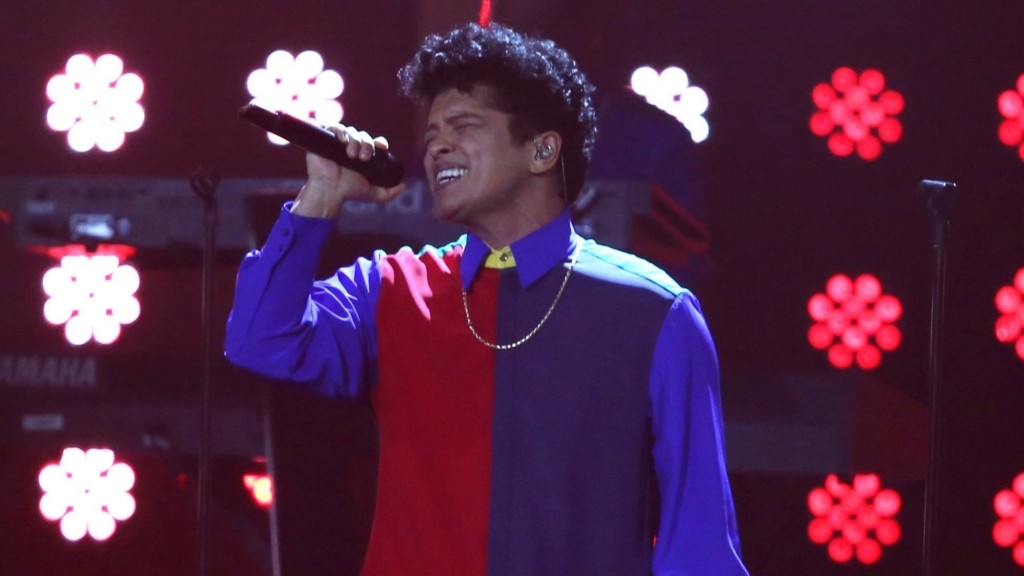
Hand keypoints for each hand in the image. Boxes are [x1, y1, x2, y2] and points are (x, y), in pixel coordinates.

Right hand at [291, 124, 405, 218]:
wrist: (330, 192)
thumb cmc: (348, 191)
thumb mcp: (373, 194)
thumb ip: (389, 193)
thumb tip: (404, 187)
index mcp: (364, 154)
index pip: (375, 142)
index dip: (380, 142)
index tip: (382, 147)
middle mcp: (352, 146)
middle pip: (364, 136)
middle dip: (367, 144)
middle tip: (364, 158)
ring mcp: (338, 142)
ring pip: (351, 131)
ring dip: (355, 140)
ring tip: (352, 155)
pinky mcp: (325, 139)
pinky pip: (333, 127)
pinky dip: (340, 131)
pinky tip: (343, 141)